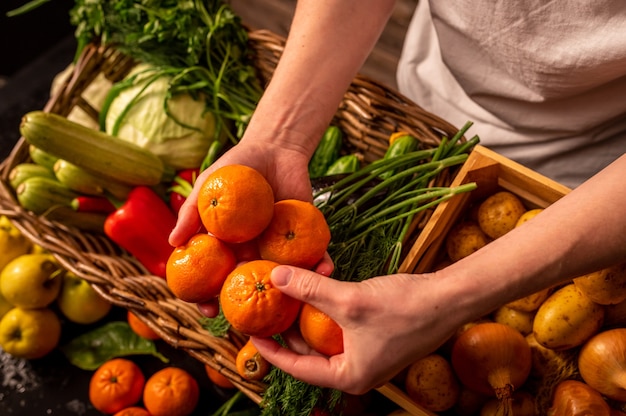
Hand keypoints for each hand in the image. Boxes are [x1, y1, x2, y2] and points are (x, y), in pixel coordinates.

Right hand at [169, 138, 333, 316]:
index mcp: (230, 248)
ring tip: (297, 304)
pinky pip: (315, 256)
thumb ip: (192, 213)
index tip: (206, 310)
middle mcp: (255, 253)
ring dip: (293, 295)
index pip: (215, 280)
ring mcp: (282, 248)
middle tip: (254, 324)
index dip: (208, 298)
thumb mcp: (210, 187)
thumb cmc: (237, 167)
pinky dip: (321, 265)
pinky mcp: (307, 237)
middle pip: (252, 289)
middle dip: (253, 312)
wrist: (274, 148)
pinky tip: (325, 270)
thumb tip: (173, 242)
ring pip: (286, 280)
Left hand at [251, 265, 464, 394]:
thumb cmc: (405, 307)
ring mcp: (370, 357)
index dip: (270, 351)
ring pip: (326, 342)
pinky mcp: (378, 340)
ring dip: (307, 322)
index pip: (297, 368)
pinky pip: (341, 332)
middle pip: (310, 357)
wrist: (451, 299)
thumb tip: (275, 276)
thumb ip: (310, 289)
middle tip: (266, 314)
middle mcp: (359, 372)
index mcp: (350, 376)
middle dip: (287, 334)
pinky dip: (326, 317)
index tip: (251, 333)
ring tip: (286, 302)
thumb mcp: (350, 299)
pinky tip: (316, 296)